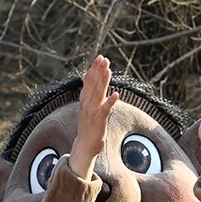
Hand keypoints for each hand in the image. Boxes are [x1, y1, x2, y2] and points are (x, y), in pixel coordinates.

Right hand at [71, 55, 118, 180]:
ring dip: (103, 82)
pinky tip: (116, 94)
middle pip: (92, 84)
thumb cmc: (88, 124)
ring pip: (98, 93)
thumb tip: (87, 74)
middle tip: (103, 58)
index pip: (88, 80)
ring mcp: (91, 111)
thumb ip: (88, 90)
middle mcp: (86, 103)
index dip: (94, 69)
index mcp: (84, 98)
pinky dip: (110, 102)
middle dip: (98, 71)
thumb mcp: (86, 105)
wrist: (85, 144)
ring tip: (108, 70)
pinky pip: (105, 109)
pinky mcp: (98, 120)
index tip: (100, 57)